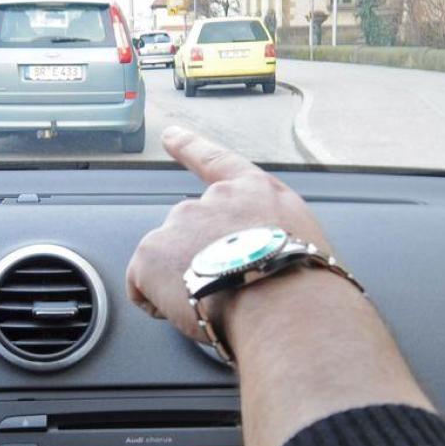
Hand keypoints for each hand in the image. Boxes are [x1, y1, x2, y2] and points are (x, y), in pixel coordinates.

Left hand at [125, 126, 334, 342]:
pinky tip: (187, 310)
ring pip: (167, 261)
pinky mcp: (151, 252)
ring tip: (216, 302)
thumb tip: (254, 256)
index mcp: (256, 194)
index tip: (169, 135)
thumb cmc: (302, 289)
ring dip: (181, 281)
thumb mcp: (302, 242)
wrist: (283, 306)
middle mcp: (214, 199)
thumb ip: (268, 234)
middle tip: (228, 289)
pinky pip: (141, 286)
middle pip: (191, 231)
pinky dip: (156, 303)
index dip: (190, 147)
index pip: (217, 162)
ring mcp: (179, 222)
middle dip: (199, 260)